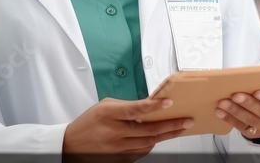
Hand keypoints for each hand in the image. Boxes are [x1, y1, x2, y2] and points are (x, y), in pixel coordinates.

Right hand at [62, 97, 192, 159]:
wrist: (72, 145)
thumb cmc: (89, 122)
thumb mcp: (105, 106)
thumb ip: (127, 106)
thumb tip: (150, 105)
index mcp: (109, 114)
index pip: (136, 109)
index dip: (154, 106)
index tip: (169, 102)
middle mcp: (113, 132)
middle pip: (148, 130)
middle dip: (171, 125)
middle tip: (187, 121)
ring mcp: (117, 148)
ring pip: (149, 142)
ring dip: (166, 135)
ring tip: (180, 129)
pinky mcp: (120, 159)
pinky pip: (142, 152)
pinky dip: (153, 144)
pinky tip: (161, 137)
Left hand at [215, 89, 259, 140]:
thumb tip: (247, 76)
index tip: (257, 92)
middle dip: (248, 103)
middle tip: (235, 95)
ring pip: (250, 119)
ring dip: (235, 110)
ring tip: (223, 103)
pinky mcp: (255, 133)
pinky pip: (241, 126)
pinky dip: (229, 118)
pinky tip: (220, 112)